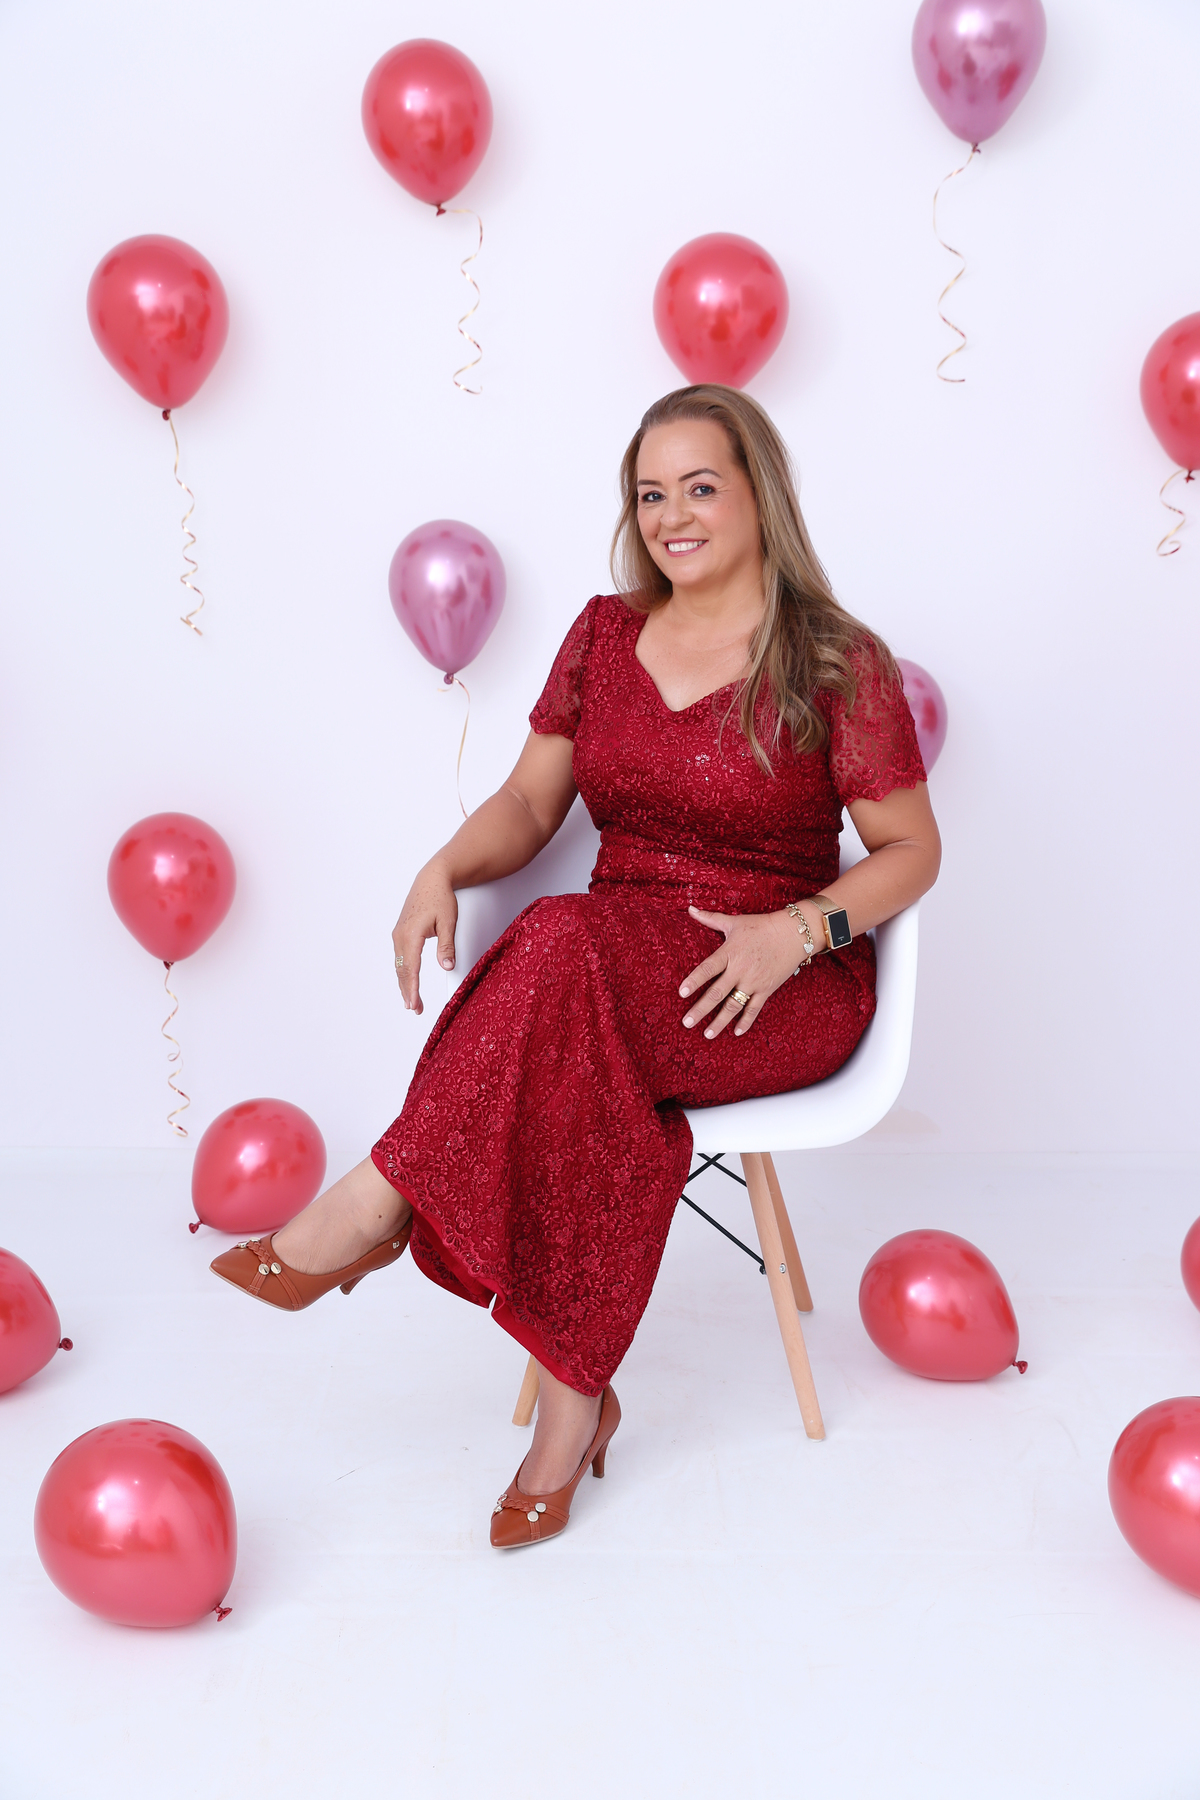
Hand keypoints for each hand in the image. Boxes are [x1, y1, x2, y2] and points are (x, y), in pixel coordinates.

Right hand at [392, 862, 457, 1014]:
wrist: (432, 879)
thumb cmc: (441, 898)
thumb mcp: (448, 922)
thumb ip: (446, 946)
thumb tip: (447, 967)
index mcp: (411, 934)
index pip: (411, 968)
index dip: (413, 988)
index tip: (414, 1004)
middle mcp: (400, 935)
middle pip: (402, 970)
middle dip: (408, 991)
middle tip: (415, 1009)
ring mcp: (398, 934)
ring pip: (399, 965)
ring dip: (405, 984)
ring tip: (412, 1002)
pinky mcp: (400, 932)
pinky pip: (400, 957)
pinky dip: (404, 972)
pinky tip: (408, 981)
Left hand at [679, 905, 808, 1038]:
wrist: (793, 934)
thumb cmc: (761, 926)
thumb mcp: (734, 922)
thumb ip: (709, 918)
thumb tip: (689, 908)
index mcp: (729, 953)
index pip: (707, 969)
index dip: (694, 980)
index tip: (681, 993)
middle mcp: (740, 970)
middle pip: (717, 993)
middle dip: (701, 1009)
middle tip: (687, 1023)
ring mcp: (754, 981)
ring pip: (734, 1006)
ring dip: (720, 1022)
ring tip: (707, 1034)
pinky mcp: (766, 989)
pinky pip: (754, 1009)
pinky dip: (746, 1022)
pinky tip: (736, 1033)